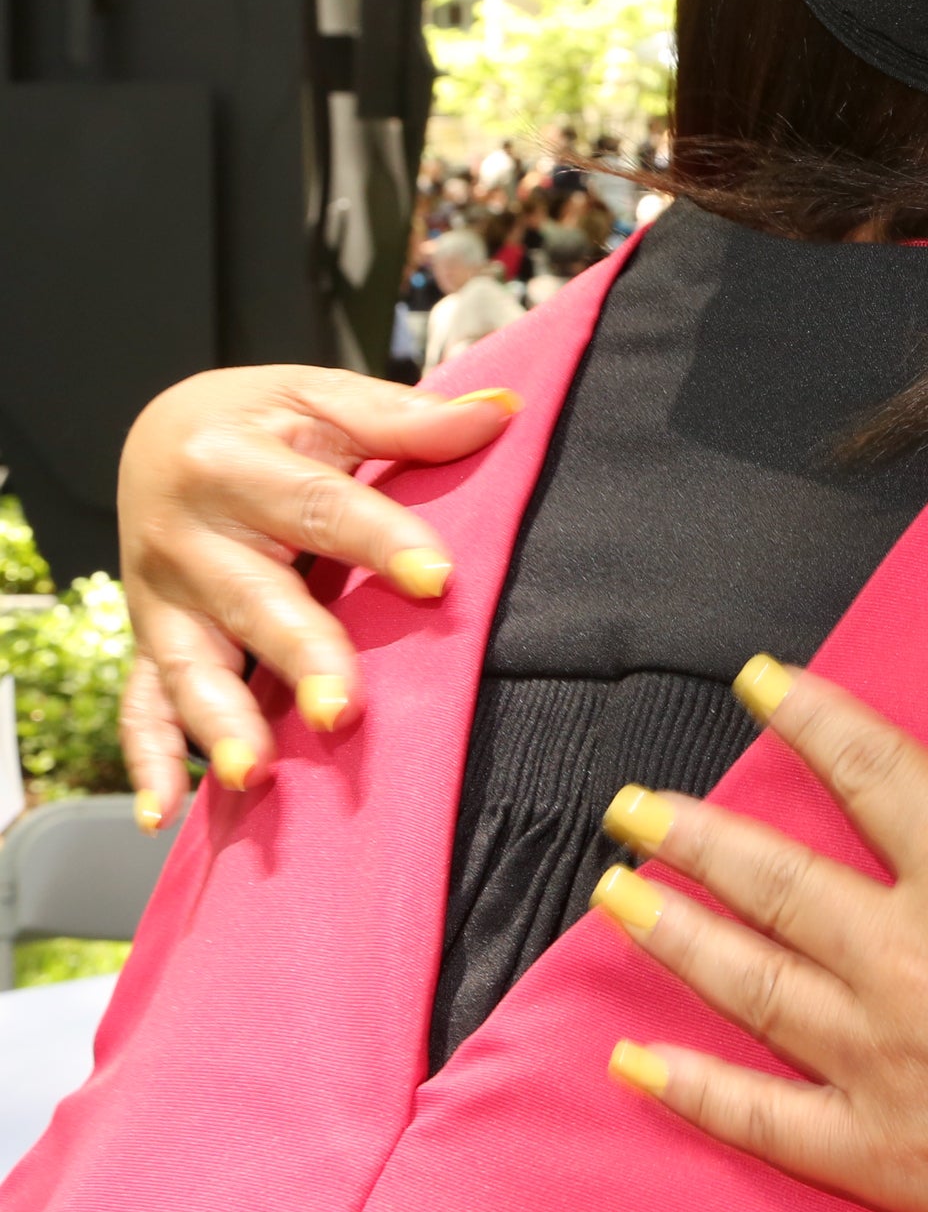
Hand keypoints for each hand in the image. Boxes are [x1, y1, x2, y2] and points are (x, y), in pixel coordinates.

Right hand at [116, 367, 521, 823]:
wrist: (159, 433)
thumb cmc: (260, 420)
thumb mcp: (322, 398)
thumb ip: (405, 417)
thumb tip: (501, 412)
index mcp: (231, 464)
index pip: (320, 507)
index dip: (381, 542)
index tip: (439, 580)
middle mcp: (185, 537)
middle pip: (253, 600)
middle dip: (299, 656)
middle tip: (342, 709)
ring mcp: (161, 598)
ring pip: (190, 666)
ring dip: (221, 723)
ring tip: (256, 771)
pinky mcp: (149, 641)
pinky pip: (142, 705)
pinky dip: (149, 759)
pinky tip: (164, 813)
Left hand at [591, 591, 927, 1211]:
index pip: (871, 769)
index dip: (811, 716)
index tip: (758, 684)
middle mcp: (909, 961)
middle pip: (779, 878)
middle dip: (697, 833)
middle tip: (633, 805)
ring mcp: (883, 1062)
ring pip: (752, 983)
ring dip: (676, 934)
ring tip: (617, 897)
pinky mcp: (884, 1154)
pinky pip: (764, 1119)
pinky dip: (692, 1092)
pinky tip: (635, 1064)